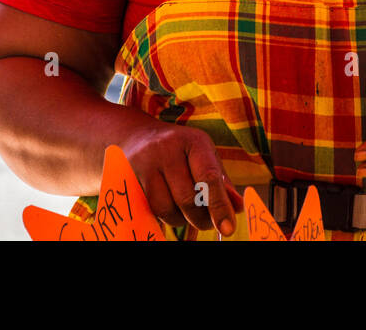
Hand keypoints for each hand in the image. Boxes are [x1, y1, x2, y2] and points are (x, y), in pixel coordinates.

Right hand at [123, 122, 243, 235]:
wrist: (137, 136)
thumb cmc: (181, 151)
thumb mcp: (205, 157)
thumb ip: (222, 183)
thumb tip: (237, 208)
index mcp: (194, 141)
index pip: (209, 178)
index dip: (219, 206)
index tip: (227, 229)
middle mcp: (167, 148)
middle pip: (186, 198)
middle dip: (200, 218)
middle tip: (205, 222)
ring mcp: (144, 162)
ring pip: (165, 208)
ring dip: (179, 220)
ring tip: (184, 212)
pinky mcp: (128, 177)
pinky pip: (147, 209)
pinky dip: (162, 216)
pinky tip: (168, 207)